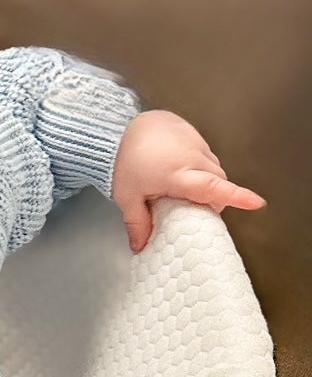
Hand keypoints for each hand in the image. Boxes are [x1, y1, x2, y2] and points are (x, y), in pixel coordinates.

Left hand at [111, 110, 264, 252]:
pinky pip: (208, 155)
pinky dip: (201, 166)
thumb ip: (138, 223)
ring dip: (207, 181)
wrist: (120, 128)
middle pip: (218, 181)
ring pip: (215, 168)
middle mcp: (190, 157)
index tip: (256, 203)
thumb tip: (141, 247)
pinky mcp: (196, 136)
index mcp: (175, 174)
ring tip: (183, 188)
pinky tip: (181, 170)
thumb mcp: (127, 196)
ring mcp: (195, 144)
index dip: (235, 196)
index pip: (211, 187)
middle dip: (213, 197)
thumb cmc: (123, 161)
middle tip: (193, 208)